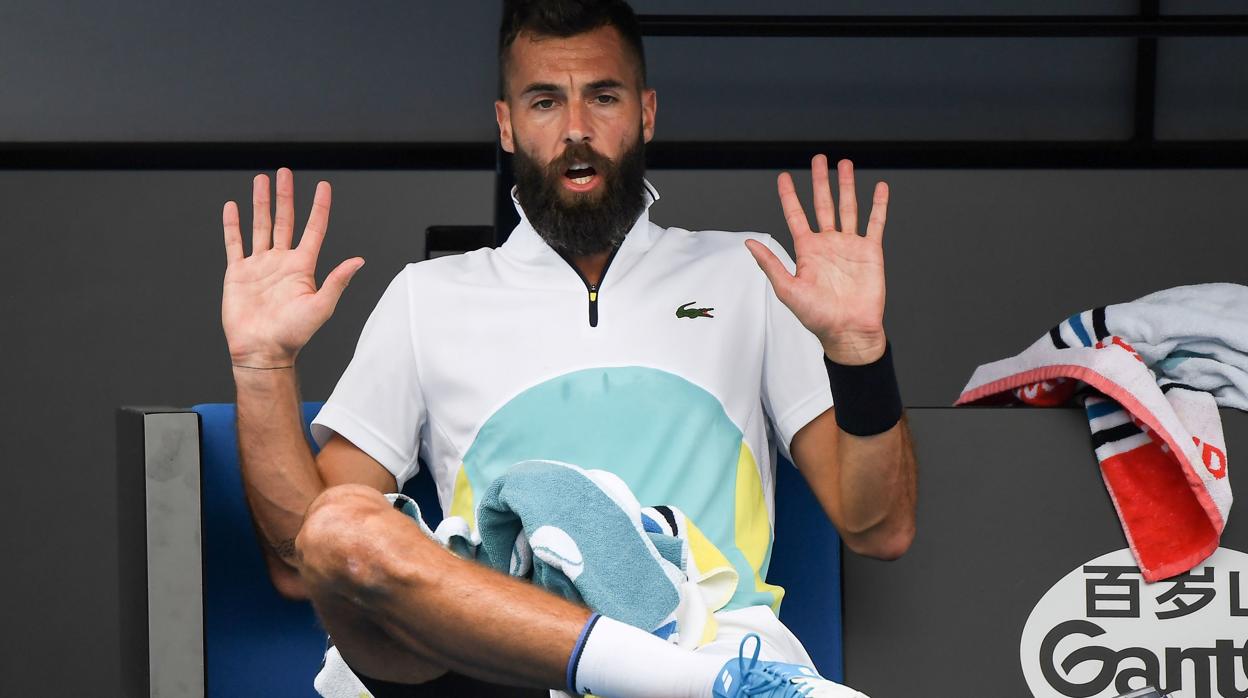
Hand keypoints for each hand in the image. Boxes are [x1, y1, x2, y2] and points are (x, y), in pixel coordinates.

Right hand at [221, 167, 363, 366]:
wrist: (262, 350)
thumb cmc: (293, 335)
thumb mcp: (321, 306)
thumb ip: (337, 281)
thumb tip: (359, 260)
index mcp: (303, 267)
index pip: (313, 229)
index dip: (319, 207)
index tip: (323, 186)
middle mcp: (282, 262)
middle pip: (285, 221)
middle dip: (285, 196)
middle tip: (285, 172)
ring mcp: (260, 265)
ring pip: (260, 226)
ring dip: (260, 203)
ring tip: (260, 181)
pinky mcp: (238, 273)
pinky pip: (234, 243)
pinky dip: (232, 225)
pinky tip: (233, 207)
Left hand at [745, 155, 888, 365]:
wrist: (848, 331)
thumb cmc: (817, 317)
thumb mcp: (787, 289)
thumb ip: (770, 264)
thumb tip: (749, 242)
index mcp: (807, 251)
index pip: (795, 216)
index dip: (789, 196)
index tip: (784, 177)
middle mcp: (828, 244)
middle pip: (823, 204)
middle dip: (820, 182)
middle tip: (819, 159)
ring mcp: (850, 246)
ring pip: (848, 208)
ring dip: (847, 186)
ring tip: (845, 164)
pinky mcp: (871, 252)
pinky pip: (875, 223)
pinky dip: (879, 205)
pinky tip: (880, 187)